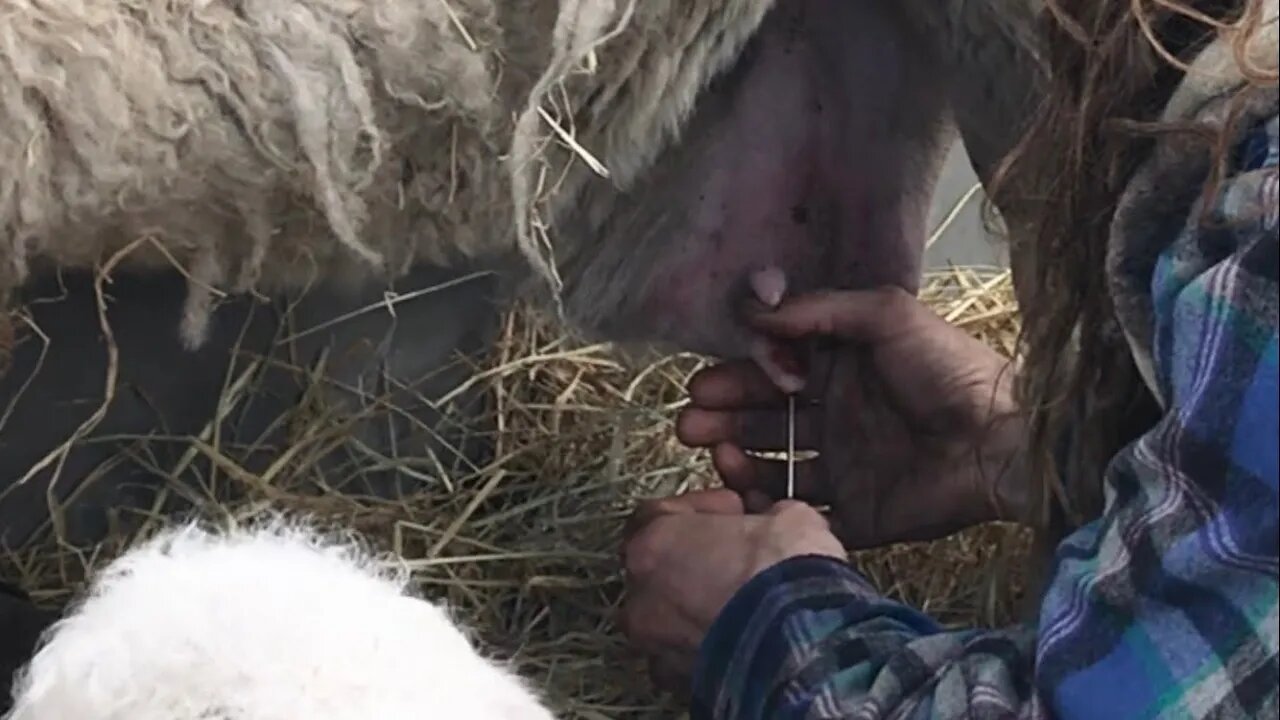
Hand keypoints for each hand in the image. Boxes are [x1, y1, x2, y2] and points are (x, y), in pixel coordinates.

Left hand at [619, 489, 843, 695]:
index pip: (659, 513)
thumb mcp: (787, 518)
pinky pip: (683, 655)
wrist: (802, 641)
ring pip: (667, 616)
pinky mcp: (678, 679)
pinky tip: (741, 636)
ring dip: (696, 605)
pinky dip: (705, 645)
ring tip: (741, 601)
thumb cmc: (784, 578)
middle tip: (735, 556)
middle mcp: (643, 593)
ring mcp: (656, 641)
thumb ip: (763, 515)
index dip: (700, 510)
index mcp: (655, 542)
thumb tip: (776, 520)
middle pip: (657, 567)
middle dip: (694, 560)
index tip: (731, 512)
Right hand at [678, 286, 1027, 548]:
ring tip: (719, 459)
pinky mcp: (859, 516)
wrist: (1001, 440)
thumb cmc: (947, 370)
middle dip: (722, 422)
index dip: (734, 379)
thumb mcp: (886, 315)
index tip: (704, 386)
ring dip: (739, 464)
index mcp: (840, 371)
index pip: (771, 374)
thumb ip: (818, 311)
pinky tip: (748, 499)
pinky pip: (804, 516)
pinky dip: (772, 511)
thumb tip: (753, 311)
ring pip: (774, 470)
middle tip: (690, 428)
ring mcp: (846, 470)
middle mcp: (836, 419)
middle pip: (763, 422)